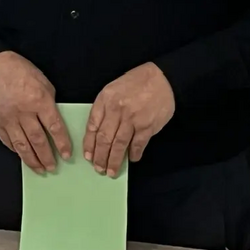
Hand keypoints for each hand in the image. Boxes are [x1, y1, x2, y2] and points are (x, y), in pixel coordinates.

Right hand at [0, 51, 71, 173]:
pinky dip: (16, 150)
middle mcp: (24, 112)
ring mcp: (9, 118)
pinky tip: (23, 155)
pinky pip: (8, 141)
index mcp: (39, 100)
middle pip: (38, 140)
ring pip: (22, 145)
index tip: (67, 154)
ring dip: (32, 160)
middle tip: (53, 167)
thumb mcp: (44, 83)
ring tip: (40, 169)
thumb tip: (53, 122)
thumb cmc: (21, 71)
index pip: (54, 127)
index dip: (62, 143)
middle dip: (47, 157)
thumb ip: (49, 103)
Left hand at [83, 62, 174, 177]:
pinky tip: (132, 160)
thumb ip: (105, 108)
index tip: (88, 156)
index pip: (92, 126)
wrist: (162, 78)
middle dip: (100, 157)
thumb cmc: (136, 83)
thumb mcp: (114, 88)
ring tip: (111, 171)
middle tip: (99, 169)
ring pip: (119, 145)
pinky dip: (134, 154)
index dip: (89, 144)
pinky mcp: (147, 126)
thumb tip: (99, 133)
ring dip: (114, 160)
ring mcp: (132, 119)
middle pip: (104, 138)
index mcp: (105, 99)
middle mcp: (116, 109)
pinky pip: (137, 145)